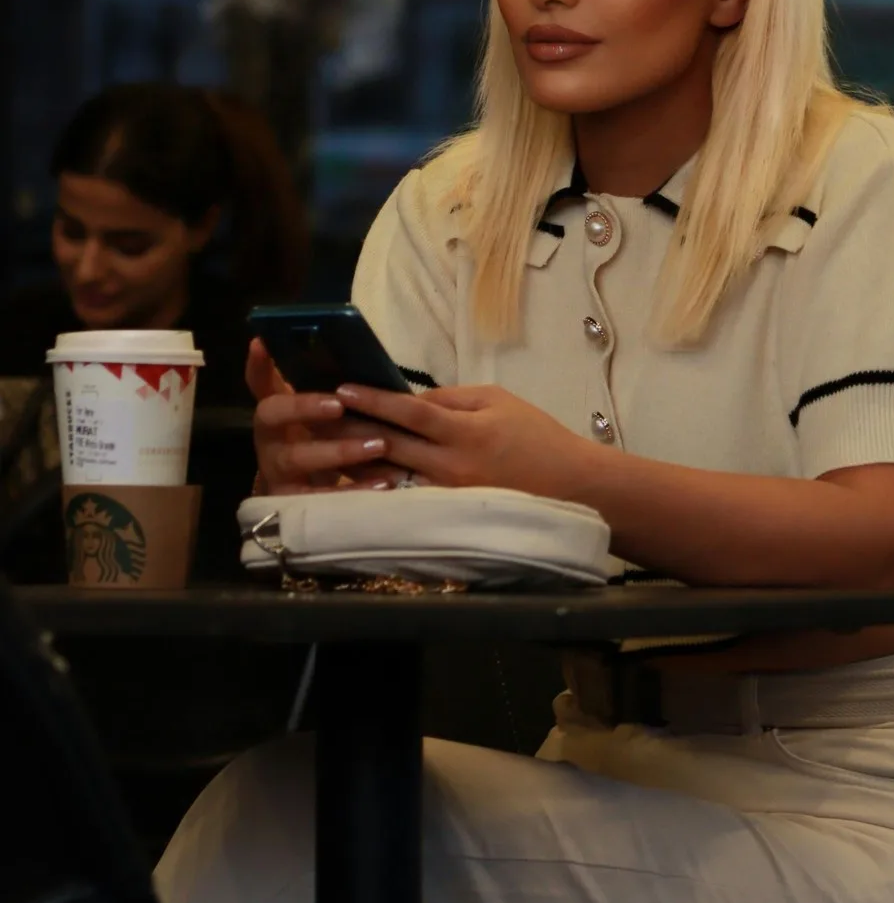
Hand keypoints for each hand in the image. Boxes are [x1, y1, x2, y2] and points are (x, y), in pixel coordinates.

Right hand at [245, 338, 410, 493]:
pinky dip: (355, 490)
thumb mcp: (318, 414)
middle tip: (340, 405)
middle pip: (272, 416)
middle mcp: (268, 439)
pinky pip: (324, 498)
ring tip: (378, 444)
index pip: (259, 383)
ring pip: (300, 458)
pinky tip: (384, 483)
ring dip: (340, 450)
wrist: (309, 500)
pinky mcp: (295, 504)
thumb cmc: (318, 443)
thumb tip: (321, 349)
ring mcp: (277, 472)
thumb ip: (320, 385)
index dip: (257, 364)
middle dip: (305, 408)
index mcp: (274, 413)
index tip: (263, 343)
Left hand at [330, 383, 590, 498]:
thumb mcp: (499, 401)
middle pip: (389, 445)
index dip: (373, 400)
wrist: (571, 487)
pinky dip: (378, 484)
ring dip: (355, 460)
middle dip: (350, 429)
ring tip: (322, 445)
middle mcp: (450, 466)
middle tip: (314, 415)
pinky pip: (404, 496)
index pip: (409, 412)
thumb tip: (409, 401)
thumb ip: (452, 399)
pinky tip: (354, 477)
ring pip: (390, 475)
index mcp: (465, 432)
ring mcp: (446, 495)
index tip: (341, 388)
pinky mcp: (447, 514)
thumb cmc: (537, 436)